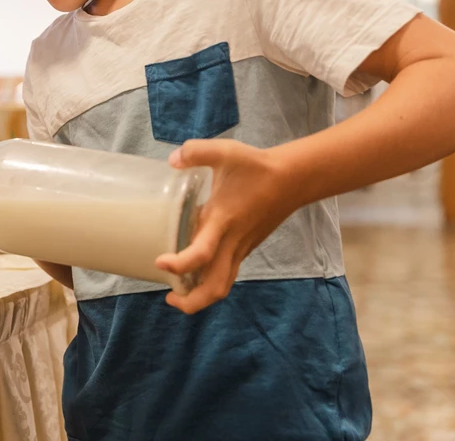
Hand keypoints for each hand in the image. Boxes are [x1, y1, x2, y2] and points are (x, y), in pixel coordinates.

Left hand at [154, 139, 297, 314]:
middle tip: (170, 298)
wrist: (293, 179)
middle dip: (192, 301)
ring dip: (202, 297)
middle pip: (215, 287)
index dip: (180, 264)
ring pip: (224, 285)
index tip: (160, 262)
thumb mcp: (225, 152)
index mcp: (223, 220)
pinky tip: (194, 272)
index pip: (201, 254)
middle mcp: (232, 241)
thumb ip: (196, 152)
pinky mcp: (246, 248)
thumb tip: (172, 159)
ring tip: (178, 293)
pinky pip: (228, 273)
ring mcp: (241, 248)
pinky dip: (210, 281)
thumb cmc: (256, 166)